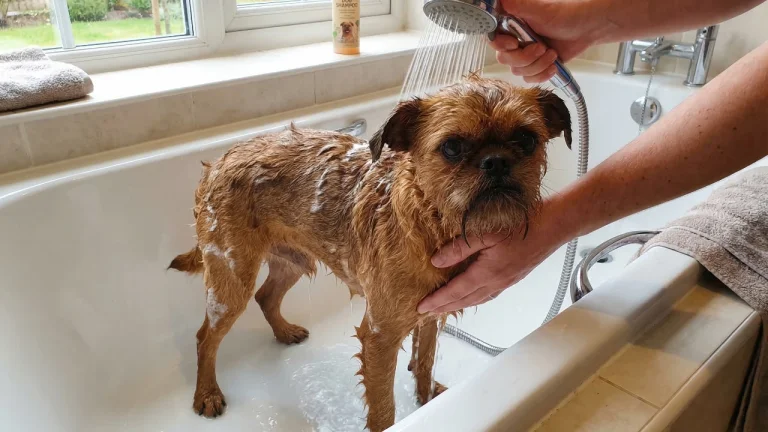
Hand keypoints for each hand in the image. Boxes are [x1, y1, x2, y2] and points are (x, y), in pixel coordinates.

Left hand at [418, 199, 571, 313]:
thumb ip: (459, 248)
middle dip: (445, 308)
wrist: (553, 226)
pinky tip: (472, 295)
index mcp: (487, 274)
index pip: (455, 292)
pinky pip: (489, 294)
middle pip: (465, 300)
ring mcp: (506, 281)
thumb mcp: (484, 233)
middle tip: (428, 313)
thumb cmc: (521, 226)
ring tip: (445, 308)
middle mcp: (496, 282)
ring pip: (478, 299)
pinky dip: (475, 298)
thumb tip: (436, 261)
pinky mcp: (513, 276)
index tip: (421, 308)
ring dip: (460, 305)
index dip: (437, 301)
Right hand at [489, 0, 605, 81]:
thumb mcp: (539, 8)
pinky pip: (529, 78)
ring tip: (552, 54)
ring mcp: (525, 53)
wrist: (588, 28)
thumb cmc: (566, 13)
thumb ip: (516, 6)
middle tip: (541, 47)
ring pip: (518, 70)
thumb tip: (497, 1)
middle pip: (504, 58)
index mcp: (511, 23)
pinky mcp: (535, 65)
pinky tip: (553, 64)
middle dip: (525, 57)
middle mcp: (515, 38)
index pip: (492, 38)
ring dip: (537, 65)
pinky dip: (542, 74)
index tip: (513, 44)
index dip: (500, 45)